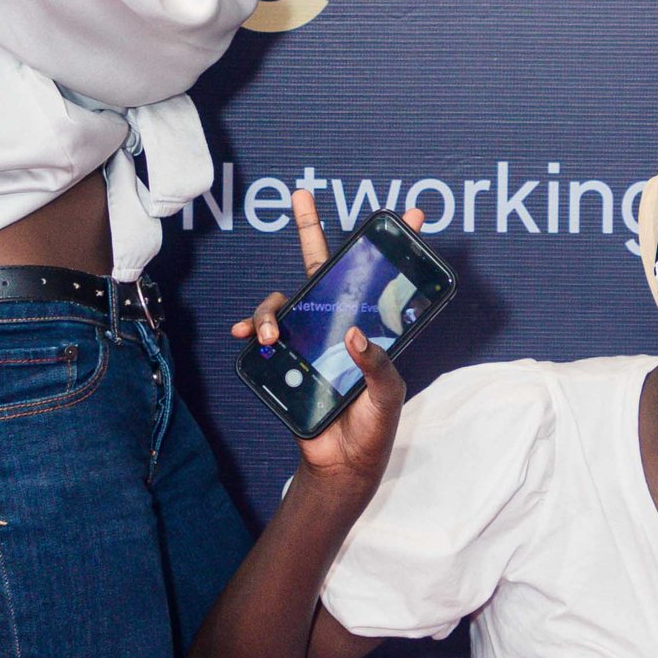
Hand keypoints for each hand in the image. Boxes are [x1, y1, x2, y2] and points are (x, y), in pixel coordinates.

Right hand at [235, 186, 428, 499]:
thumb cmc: (373, 427)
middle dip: (310, 226)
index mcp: (369, 328)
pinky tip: (248, 337)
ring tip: (272, 337)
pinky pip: (263, 332)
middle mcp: (336, 324)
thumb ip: (376, 366)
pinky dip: (252, 329)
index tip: (409, 213)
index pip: (378, 280)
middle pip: (321, 266)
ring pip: (285, 300)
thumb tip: (354, 335)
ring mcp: (308, 338)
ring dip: (272, 311)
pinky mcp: (285, 358)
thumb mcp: (387, 395)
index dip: (390, 248)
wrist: (341, 464)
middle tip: (302, 194)